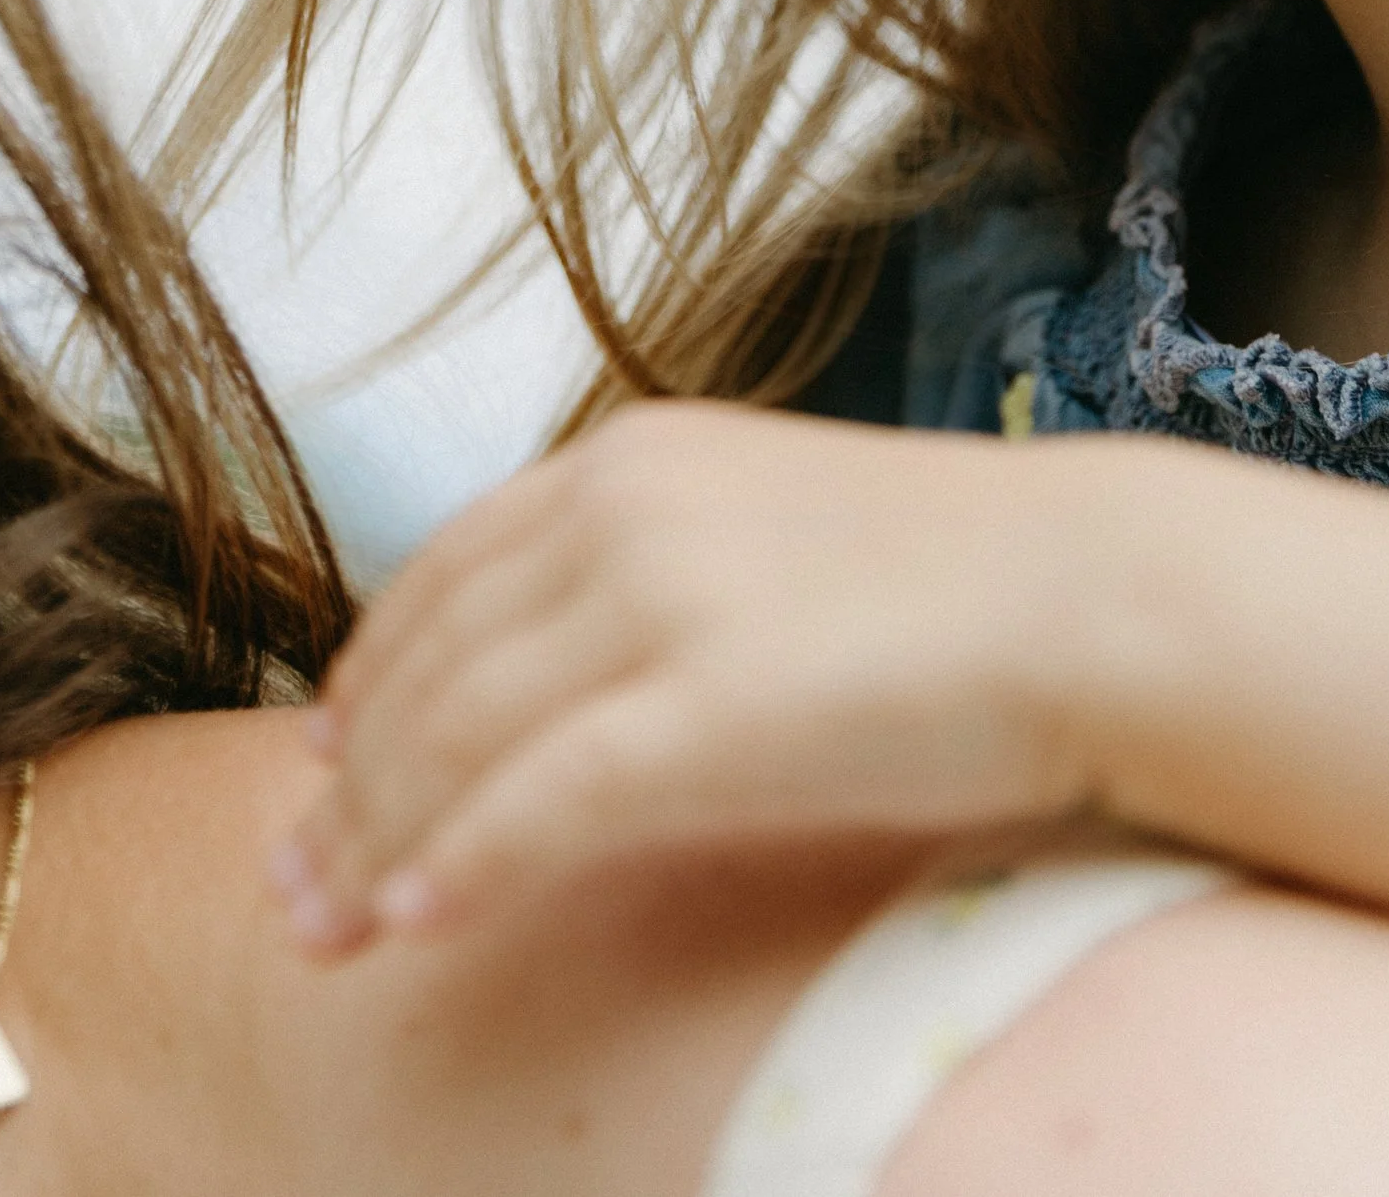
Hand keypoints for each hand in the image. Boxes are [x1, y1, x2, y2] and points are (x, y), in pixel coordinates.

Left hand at [272, 400, 1150, 953]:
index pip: (446, 574)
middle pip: (433, 663)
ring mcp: (662, 601)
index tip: (324, 761)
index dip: (370, 677)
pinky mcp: (709, 705)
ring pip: (463, 738)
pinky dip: (461, 865)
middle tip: (291, 885)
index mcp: (634, 457)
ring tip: (327, 930)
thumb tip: (552, 673)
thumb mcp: (767, 531)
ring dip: (377, 844)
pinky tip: (412, 927)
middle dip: (348, 785)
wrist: (1096, 594)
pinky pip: (541, 801)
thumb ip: (651, 572)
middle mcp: (625, 507)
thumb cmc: (955, 584)